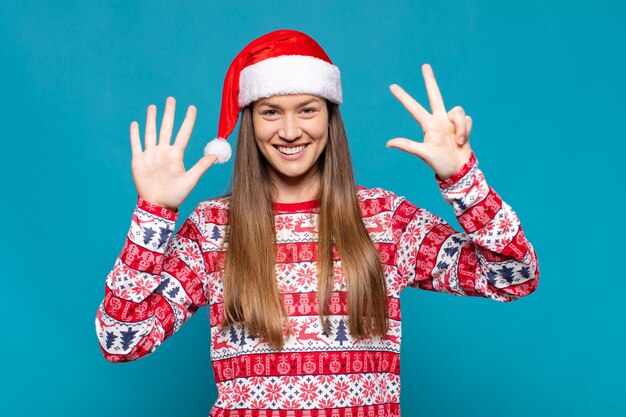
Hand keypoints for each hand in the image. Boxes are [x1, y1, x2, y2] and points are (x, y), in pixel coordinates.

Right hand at [130, 97, 216, 210]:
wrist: (158, 205)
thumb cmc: (176, 195)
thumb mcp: (191, 180)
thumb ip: (201, 166)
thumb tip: (216, 155)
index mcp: (176, 155)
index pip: (183, 133)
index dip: (188, 121)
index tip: (192, 108)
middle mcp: (163, 152)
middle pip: (166, 128)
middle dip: (169, 114)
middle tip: (171, 99)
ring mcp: (150, 156)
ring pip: (151, 133)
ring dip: (151, 120)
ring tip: (153, 106)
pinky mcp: (138, 161)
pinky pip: (136, 145)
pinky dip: (135, 134)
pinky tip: (135, 123)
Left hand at [387, 63, 473, 179]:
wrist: (459, 170)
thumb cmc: (440, 163)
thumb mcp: (423, 153)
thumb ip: (408, 146)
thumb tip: (388, 143)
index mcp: (428, 125)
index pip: (413, 107)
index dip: (403, 97)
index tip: (391, 86)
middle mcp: (438, 120)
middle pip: (435, 94)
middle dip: (430, 80)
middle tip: (424, 65)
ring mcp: (451, 122)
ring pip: (458, 111)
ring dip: (460, 126)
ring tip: (458, 141)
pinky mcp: (463, 125)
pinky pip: (467, 119)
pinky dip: (466, 130)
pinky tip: (463, 141)